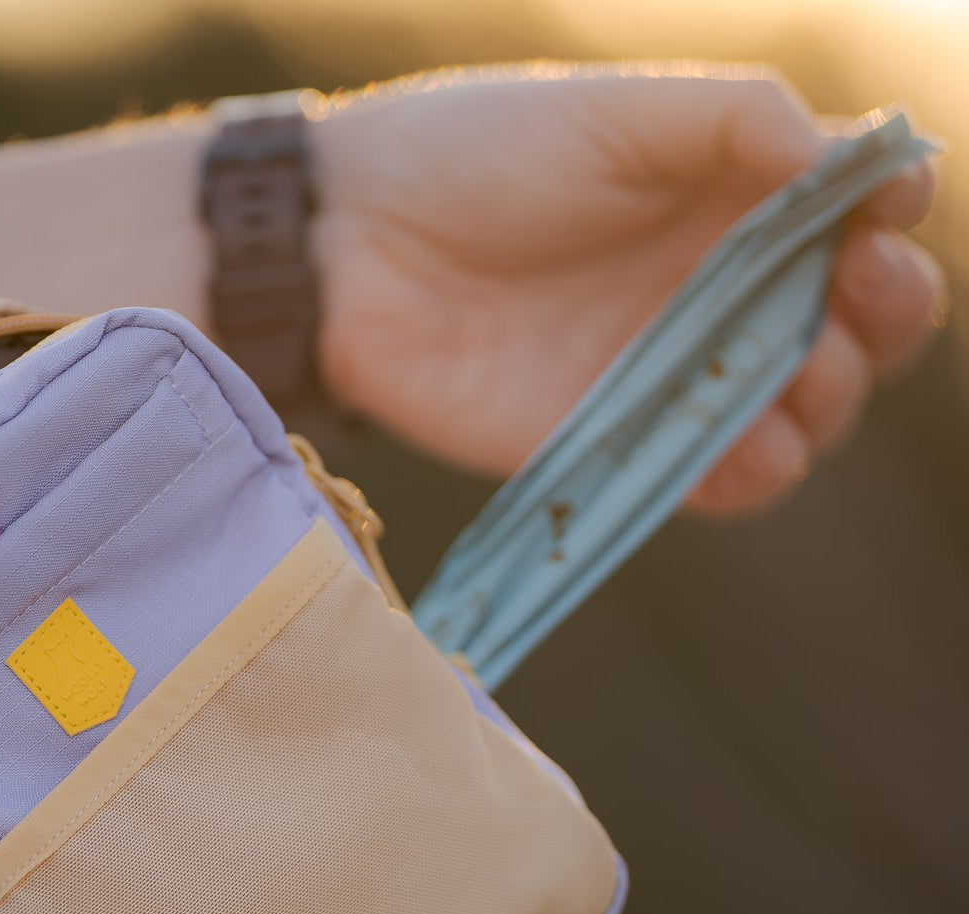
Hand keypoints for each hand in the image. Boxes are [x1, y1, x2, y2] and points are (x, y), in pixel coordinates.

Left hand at [313, 67, 944, 515]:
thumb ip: (742, 124)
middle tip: (852, 299)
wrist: (349, 250)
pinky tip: (756, 449)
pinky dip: (751, 472)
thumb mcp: (617, 110)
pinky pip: (708, 478)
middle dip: (882, 319)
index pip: (851, 229)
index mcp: (723, 199)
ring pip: (795, 412)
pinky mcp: (609, 446)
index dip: (888, 232)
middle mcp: (706, 290)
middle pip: (846, 328)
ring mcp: (660, 374)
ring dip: (825, 402)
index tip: (874, 223)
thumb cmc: (473, 156)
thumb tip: (855, 163)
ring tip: (800, 377)